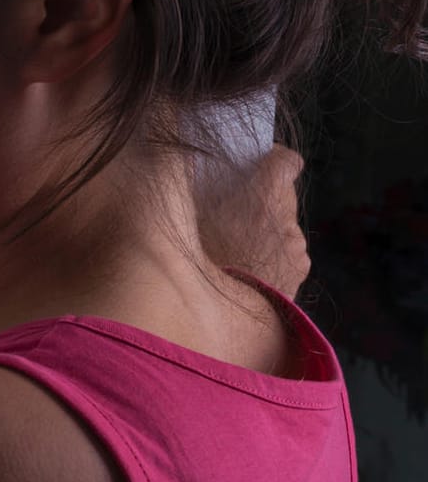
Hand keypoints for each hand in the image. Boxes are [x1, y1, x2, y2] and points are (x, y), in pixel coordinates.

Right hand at [197, 144, 309, 297]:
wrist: (216, 322)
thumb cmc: (195, 263)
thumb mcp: (183, 216)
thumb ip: (197, 187)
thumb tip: (191, 164)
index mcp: (265, 197)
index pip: (285, 161)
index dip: (270, 159)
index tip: (253, 165)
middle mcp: (288, 221)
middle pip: (282, 195)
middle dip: (261, 197)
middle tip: (229, 210)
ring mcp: (296, 252)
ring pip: (283, 227)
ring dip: (264, 229)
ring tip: (232, 247)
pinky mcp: (297, 277)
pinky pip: (285, 255)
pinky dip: (268, 256)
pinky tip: (243, 269)